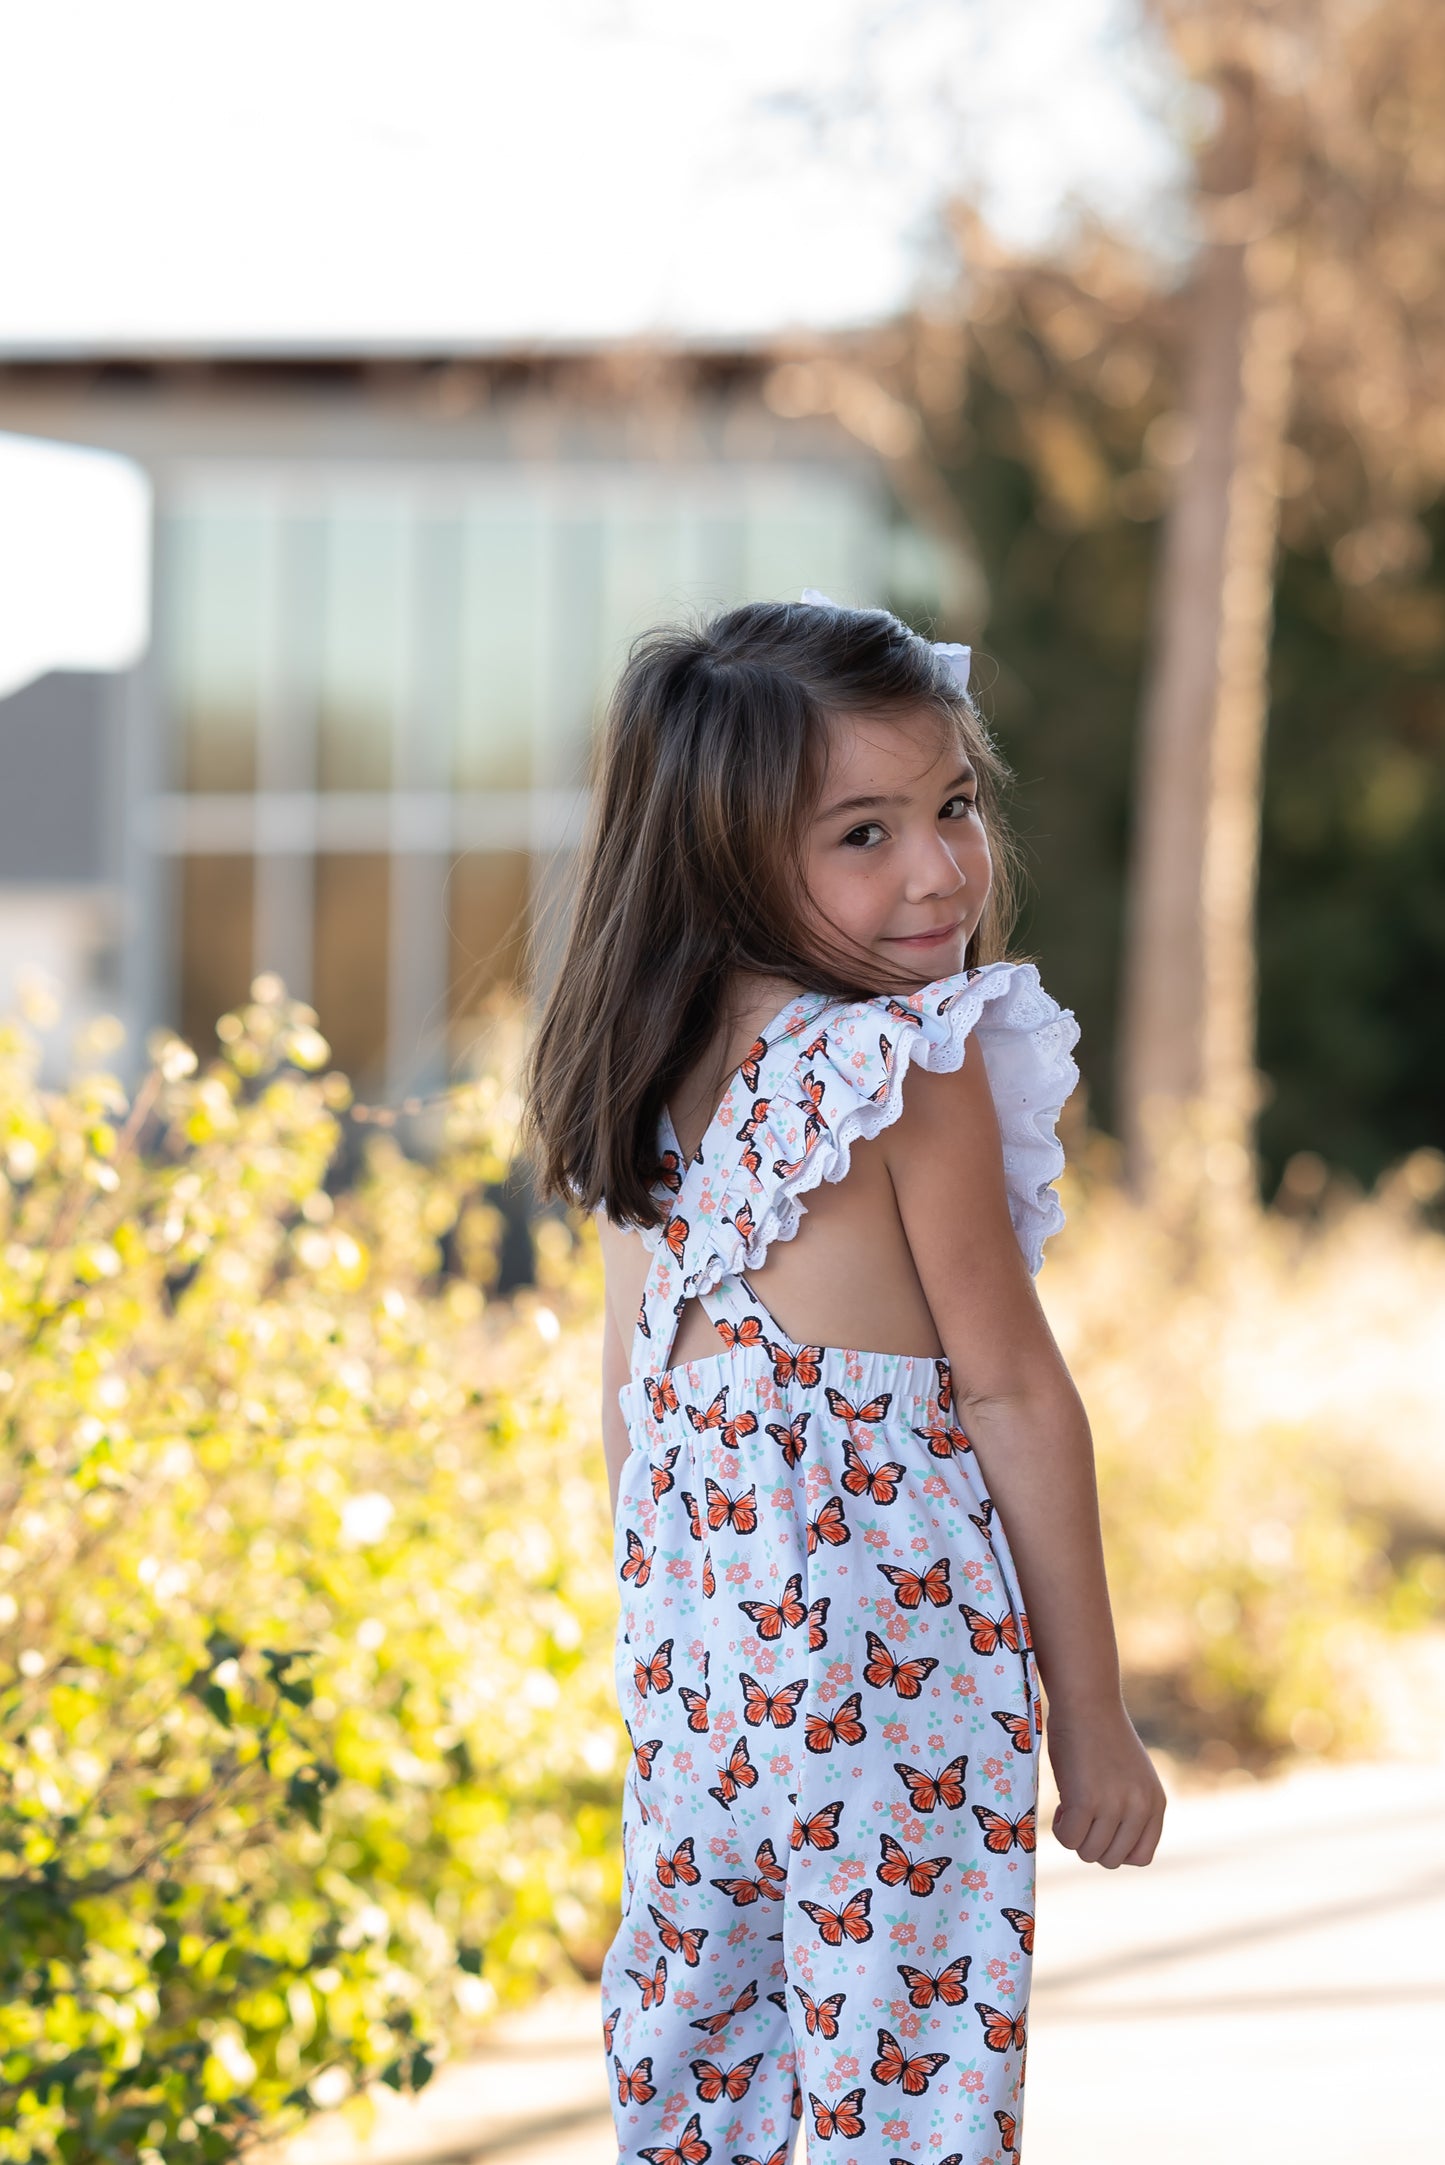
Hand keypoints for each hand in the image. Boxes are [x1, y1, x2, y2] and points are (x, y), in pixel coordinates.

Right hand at [1045, 1698, 1165, 1866]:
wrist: (1086, 1700)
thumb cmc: (1101, 1735)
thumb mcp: (1130, 1778)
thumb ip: (1130, 1811)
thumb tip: (1112, 1851)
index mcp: (1156, 1804)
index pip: (1140, 1857)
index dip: (1115, 1848)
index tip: (1100, 1826)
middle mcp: (1140, 1808)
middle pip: (1111, 1859)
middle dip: (1091, 1842)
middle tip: (1081, 1813)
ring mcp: (1114, 1806)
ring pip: (1089, 1854)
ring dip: (1075, 1836)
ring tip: (1071, 1805)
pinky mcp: (1086, 1801)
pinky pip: (1069, 1839)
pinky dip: (1061, 1828)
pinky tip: (1061, 1805)